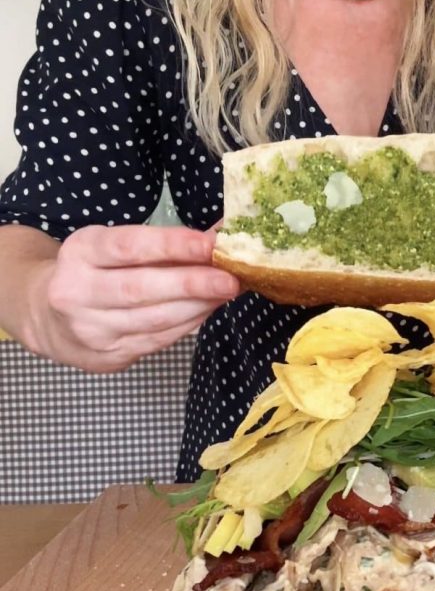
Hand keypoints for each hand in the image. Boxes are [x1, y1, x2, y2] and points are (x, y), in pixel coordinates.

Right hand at [28, 225, 239, 371]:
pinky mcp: (108, 356)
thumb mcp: (113, 247)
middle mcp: (78, 291)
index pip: (128, 247)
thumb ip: (164, 243)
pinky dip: (188, 324)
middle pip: (140, 288)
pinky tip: (207, 310)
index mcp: (80, 252)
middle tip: (231, 278)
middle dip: (191, 283)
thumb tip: (222, 234)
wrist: (49, 318)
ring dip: (197, 306)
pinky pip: (157, 340)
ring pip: (153, 319)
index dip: (170, 245)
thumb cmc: (95, 273)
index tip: (209, 244)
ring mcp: (91, 329)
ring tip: (227, 291)